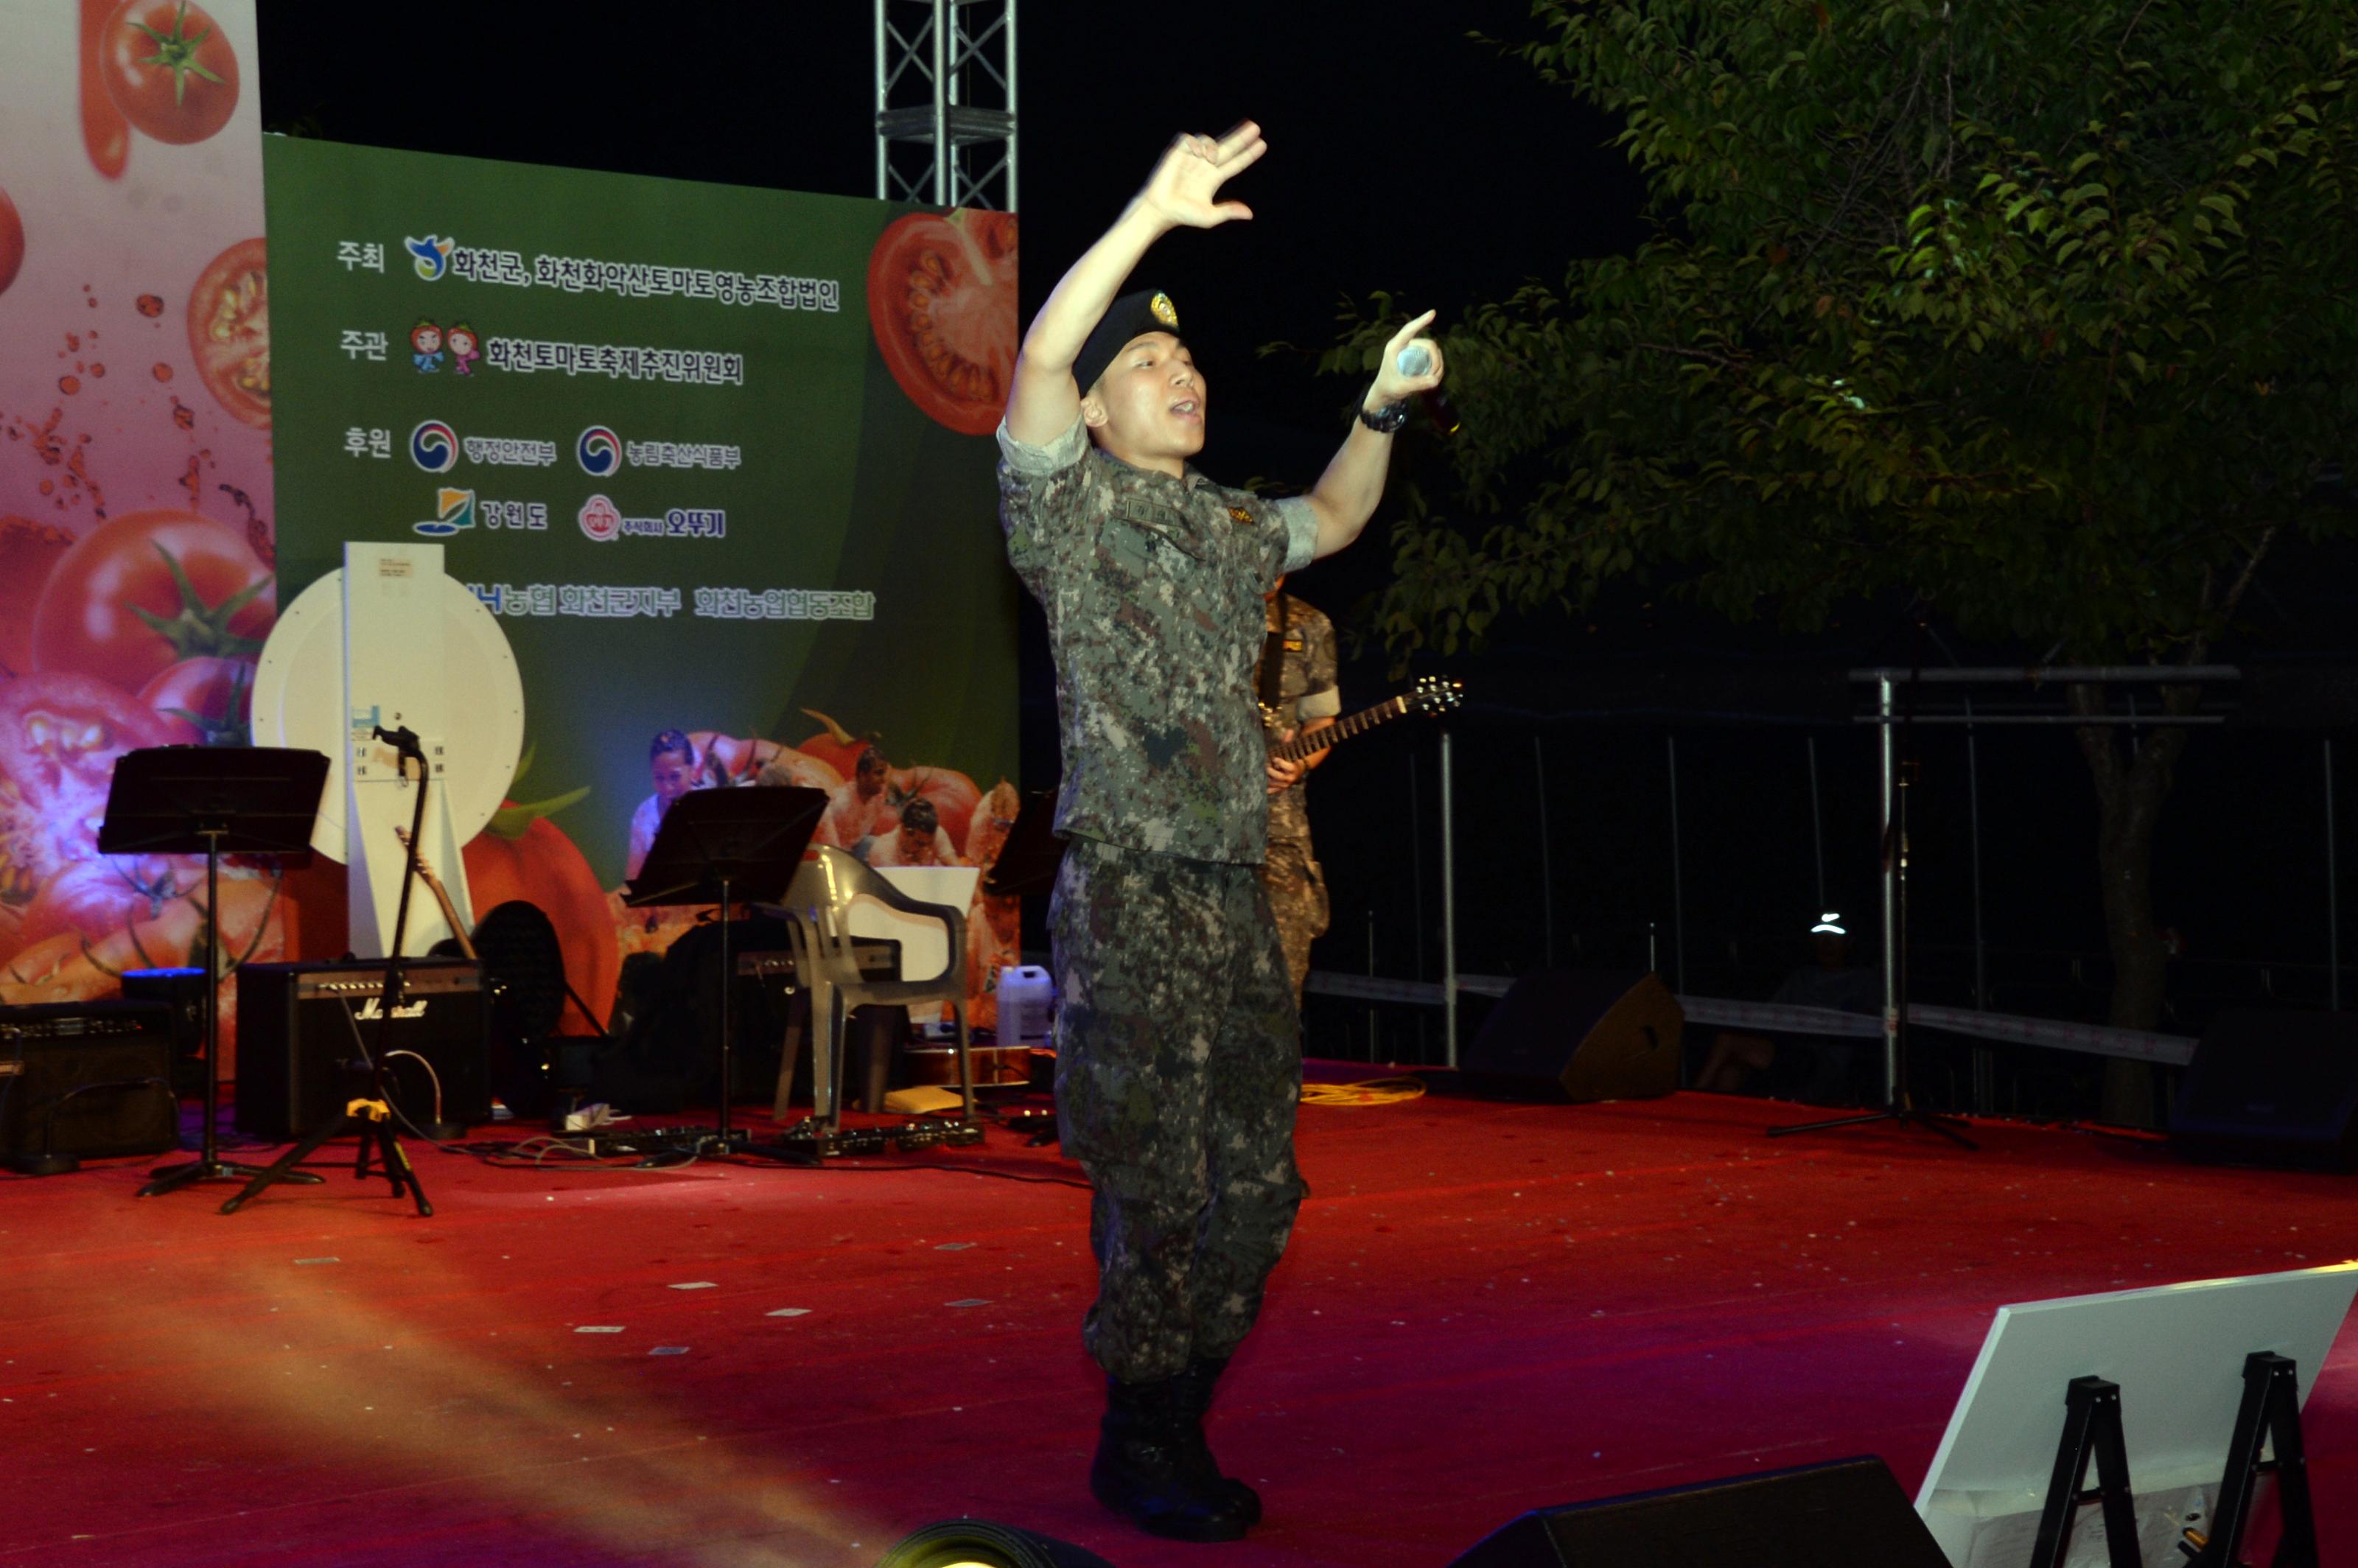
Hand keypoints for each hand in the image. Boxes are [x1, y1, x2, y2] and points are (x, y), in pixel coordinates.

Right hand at [1138, 121, 1266, 230]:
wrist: (1160, 209)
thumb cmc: (1183, 214)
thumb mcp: (1209, 217)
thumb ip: (1228, 211)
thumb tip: (1250, 214)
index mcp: (1214, 178)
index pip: (1235, 163)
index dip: (1249, 154)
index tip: (1262, 144)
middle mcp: (1205, 166)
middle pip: (1228, 147)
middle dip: (1242, 137)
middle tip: (1256, 127)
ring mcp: (1191, 158)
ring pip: (1209, 141)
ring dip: (1213, 146)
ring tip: (1210, 159)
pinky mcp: (1177, 153)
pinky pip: (1189, 139)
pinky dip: (1195, 142)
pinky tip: (1197, 152)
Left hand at [1266, 734, 1304, 793]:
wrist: (1296, 771)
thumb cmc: (1290, 758)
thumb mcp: (1290, 749)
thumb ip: (1288, 741)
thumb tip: (1290, 730)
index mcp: (1294, 768)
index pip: (1288, 767)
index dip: (1281, 763)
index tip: (1274, 758)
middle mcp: (1290, 778)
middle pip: (1279, 776)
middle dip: (1271, 771)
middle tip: (1265, 766)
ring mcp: (1284, 785)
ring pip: (1274, 784)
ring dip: (1266, 779)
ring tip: (1260, 773)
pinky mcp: (1279, 789)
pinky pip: (1272, 791)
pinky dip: (1266, 789)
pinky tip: (1258, 786)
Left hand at [1364, 310, 1443, 412]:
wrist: (1385, 393)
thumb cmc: (1388, 388)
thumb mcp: (1401, 387)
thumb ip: (1416, 384)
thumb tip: (1435, 380)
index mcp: (1395, 347)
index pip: (1409, 331)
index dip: (1421, 321)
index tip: (1433, 313)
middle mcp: (1404, 345)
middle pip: (1428, 344)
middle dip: (1436, 359)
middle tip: (1434, 377)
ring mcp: (1412, 350)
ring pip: (1433, 350)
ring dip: (1438, 364)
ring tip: (1433, 380)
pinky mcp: (1417, 356)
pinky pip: (1432, 357)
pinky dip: (1437, 366)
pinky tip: (1435, 377)